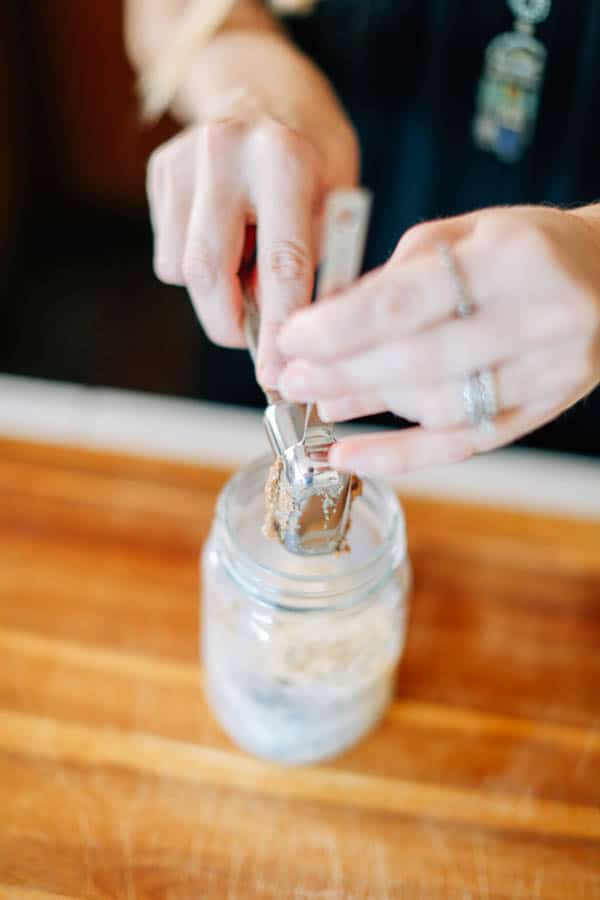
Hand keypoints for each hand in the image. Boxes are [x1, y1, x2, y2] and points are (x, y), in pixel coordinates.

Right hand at [146, 31, 357, 388]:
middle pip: (209, 273)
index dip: (279, 331)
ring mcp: (184, 159)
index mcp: (285, 157)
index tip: (277, 377)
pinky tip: (225, 236)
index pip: (282, 264)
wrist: (264, 87)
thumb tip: (285, 333)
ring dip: (217, 292)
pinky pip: (169, 253)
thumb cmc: (313, 154)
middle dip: (230, 325)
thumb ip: (314, 261)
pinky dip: (196, 266)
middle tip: (252, 343)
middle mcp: (226, 151)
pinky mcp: (160, 171)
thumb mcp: (337, 198)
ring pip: (182, 270)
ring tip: (248, 261)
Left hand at [277, 205, 599, 476]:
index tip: (293, 340)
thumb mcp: (466, 234)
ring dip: (369, 409)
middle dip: (344, 373)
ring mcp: (548, 372)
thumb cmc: (528, 249)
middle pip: (421, 361)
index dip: (341, 327)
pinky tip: (351, 457)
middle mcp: (539, 318)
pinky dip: (401, 457)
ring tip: (320, 401)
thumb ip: (398, 275)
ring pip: (440, 407)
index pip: (410, 300)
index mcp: (513, 257)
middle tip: (291, 379)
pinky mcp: (543, 410)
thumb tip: (327, 325)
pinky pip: (464, 444)